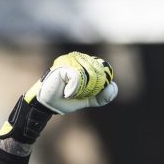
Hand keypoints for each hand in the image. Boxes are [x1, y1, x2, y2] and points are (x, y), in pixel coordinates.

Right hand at [0, 52, 118, 143]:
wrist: (49, 104)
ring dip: (83, 89)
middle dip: (92, 88)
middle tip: (80, 94)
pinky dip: (75, 89)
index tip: (93, 91)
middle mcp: (78, 59)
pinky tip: (68, 93)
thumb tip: (114, 86)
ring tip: (72, 93)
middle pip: (98, 72)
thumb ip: (102, 96)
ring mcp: (71, 61)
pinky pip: (78, 77)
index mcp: (85, 64)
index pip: (103, 68)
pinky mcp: (63, 66)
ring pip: (90, 75)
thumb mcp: (88, 100)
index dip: (102, 81)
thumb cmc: (66, 100)